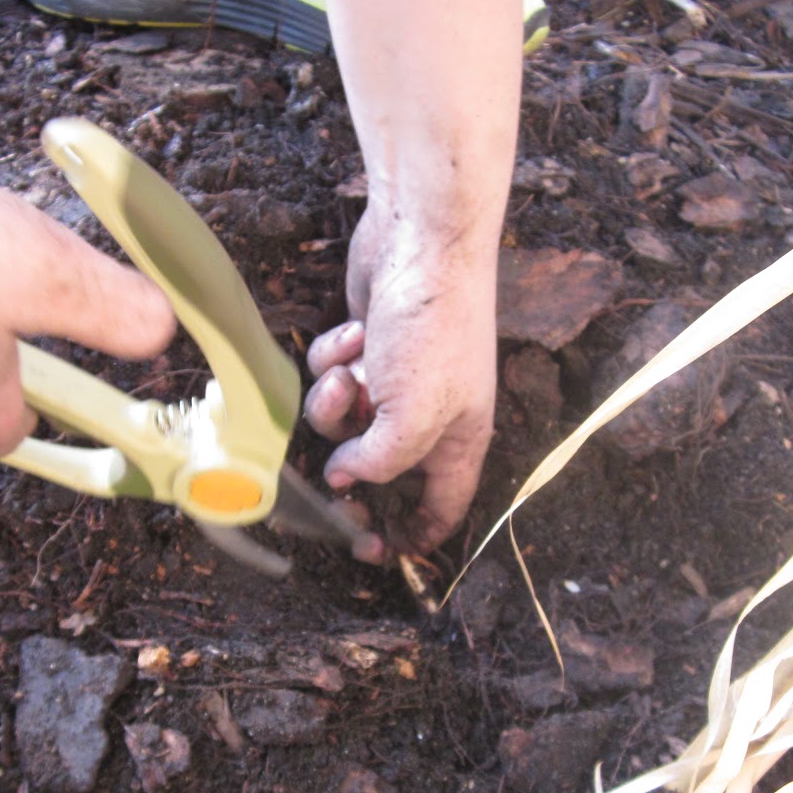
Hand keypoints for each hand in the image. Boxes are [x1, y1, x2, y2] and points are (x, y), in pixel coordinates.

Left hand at [303, 208, 496, 560]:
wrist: (423, 242)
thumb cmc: (434, 329)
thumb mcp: (413, 416)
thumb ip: (380, 462)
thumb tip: (344, 480)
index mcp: (458, 440)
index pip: (442, 507)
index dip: (413, 536)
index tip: (375, 550)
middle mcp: (429, 414)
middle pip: (380, 465)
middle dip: (354, 459)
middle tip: (336, 465)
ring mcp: (395, 379)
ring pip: (343, 420)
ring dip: (337, 398)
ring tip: (353, 368)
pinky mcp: (366, 346)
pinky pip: (333, 375)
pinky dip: (335, 357)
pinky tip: (354, 331)